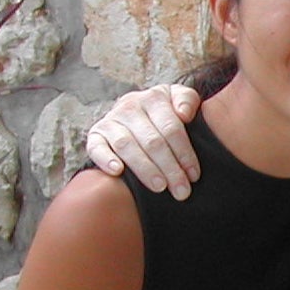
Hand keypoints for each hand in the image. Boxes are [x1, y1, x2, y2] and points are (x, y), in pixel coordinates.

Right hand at [84, 85, 201, 198]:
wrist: (134, 112)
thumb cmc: (163, 112)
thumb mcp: (178, 99)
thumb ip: (187, 100)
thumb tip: (184, 114)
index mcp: (154, 98)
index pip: (171, 128)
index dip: (184, 153)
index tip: (194, 175)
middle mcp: (130, 106)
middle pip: (152, 141)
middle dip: (169, 167)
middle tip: (181, 191)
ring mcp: (110, 120)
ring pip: (127, 145)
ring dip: (144, 168)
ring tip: (160, 187)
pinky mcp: (95, 135)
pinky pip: (97, 147)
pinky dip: (106, 159)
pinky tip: (118, 172)